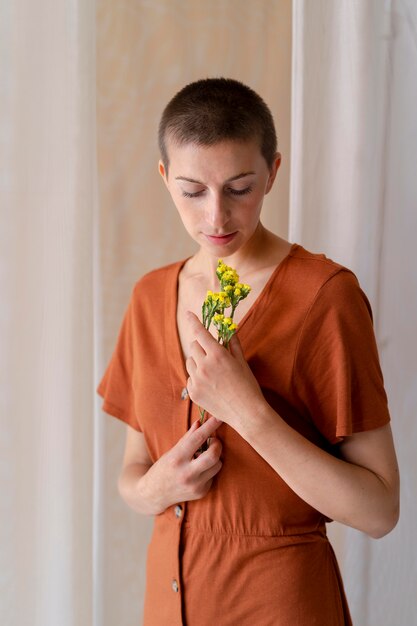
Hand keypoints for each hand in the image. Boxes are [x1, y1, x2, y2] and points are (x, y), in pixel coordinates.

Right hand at [141, 415, 222, 512]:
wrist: (154, 494)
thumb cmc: (163, 468)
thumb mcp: (172, 451)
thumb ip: (188, 437)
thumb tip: (200, 422)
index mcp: (177, 458)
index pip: (198, 438)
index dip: (210, 426)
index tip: (219, 417)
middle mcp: (186, 473)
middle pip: (213, 455)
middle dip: (217, 445)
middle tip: (213, 441)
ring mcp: (195, 485)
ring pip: (217, 465)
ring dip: (215, 457)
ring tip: (203, 456)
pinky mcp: (201, 492)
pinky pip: (213, 475)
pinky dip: (209, 469)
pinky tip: (199, 470)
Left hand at [184, 311, 265, 431]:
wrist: (246, 412)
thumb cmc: (248, 385)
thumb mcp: (241, 361)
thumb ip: (232, 343)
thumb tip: (228, 329)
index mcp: (217, 355)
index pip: (200, 332)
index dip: (193, 321)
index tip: (188, 314)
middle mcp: (204, 365)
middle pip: (193, 346)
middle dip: (201, 346)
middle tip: (212, 354)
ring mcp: (197, 380)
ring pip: (190, 362)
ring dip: (197, 362)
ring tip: (212, 372)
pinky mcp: (193, 392)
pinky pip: (190, 378)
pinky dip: (197, 378)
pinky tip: (211, 385)